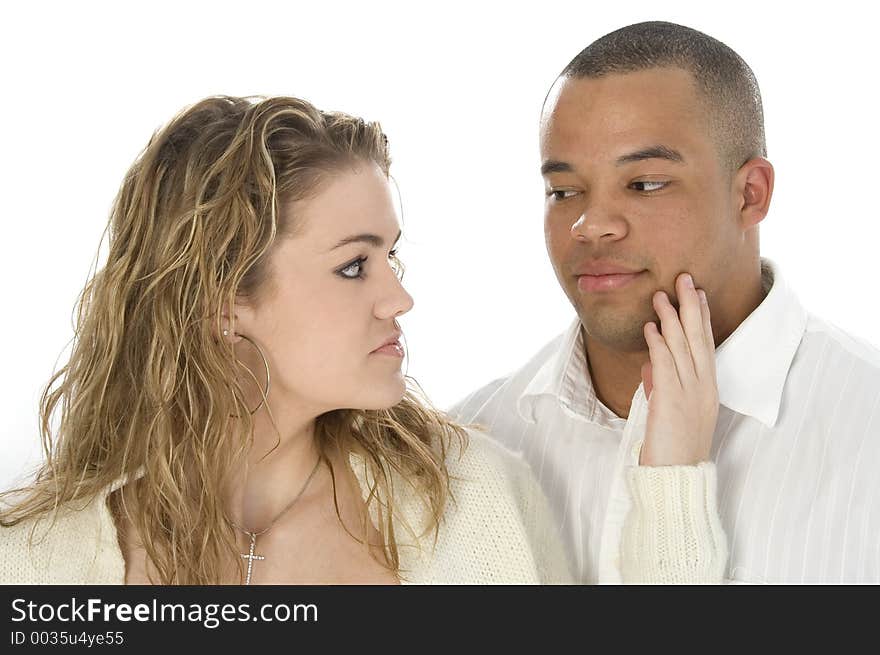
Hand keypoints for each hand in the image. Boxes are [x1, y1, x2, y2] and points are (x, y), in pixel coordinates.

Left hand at [639, 272, 717, 465]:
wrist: (676, 477)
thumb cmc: (673, 448)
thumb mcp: (669, 412)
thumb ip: (660, 387)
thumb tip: (648, 367)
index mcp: (707, 389)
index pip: (705, 345)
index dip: (701, 317)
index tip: (697, 294)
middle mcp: (703, 387)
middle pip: (697, 339)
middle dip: (690, 306)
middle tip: (684, 278)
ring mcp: (689, 393)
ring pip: (681, 347)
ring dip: (670, 318)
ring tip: (662, 294)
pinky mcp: (671, 401)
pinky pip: (665, 365)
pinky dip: (658, 343)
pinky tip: (651, 326)